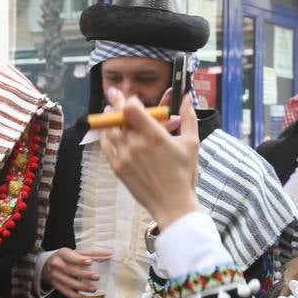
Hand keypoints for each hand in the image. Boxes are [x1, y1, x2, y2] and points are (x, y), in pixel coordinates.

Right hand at [42, 248, 106, 297]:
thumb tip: (108, 254)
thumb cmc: (65, 257)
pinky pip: (66, 292)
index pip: (70, 256)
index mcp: (62, 253)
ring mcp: (56, 276)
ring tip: (94, 289)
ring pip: (69, 283)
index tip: (89, 262)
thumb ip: (92, 253)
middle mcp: (57, 264)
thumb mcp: (76, 252)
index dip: (79, 260)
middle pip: (71, 270)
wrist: (45, 264)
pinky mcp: (56, 285)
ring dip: (82, 287)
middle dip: (85, 274)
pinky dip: (76, 297)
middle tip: (97, 277)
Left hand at [98, 88, 199, 229]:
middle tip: (114, 93)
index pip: (132, 109)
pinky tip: (107, 132)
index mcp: (154, 135)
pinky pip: (106, 147)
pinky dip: (105, 136)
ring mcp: (124, 156)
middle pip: (119, 117)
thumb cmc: (184, 174)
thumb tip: (186, 97)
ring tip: (110, 111)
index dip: (130, 100)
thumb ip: (188, 118)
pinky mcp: (118, 168)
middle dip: (116, 102)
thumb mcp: (191, 144)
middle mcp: (136, 144)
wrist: (172, 204)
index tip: (132, 98)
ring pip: (109, 130)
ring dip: (109, 118)